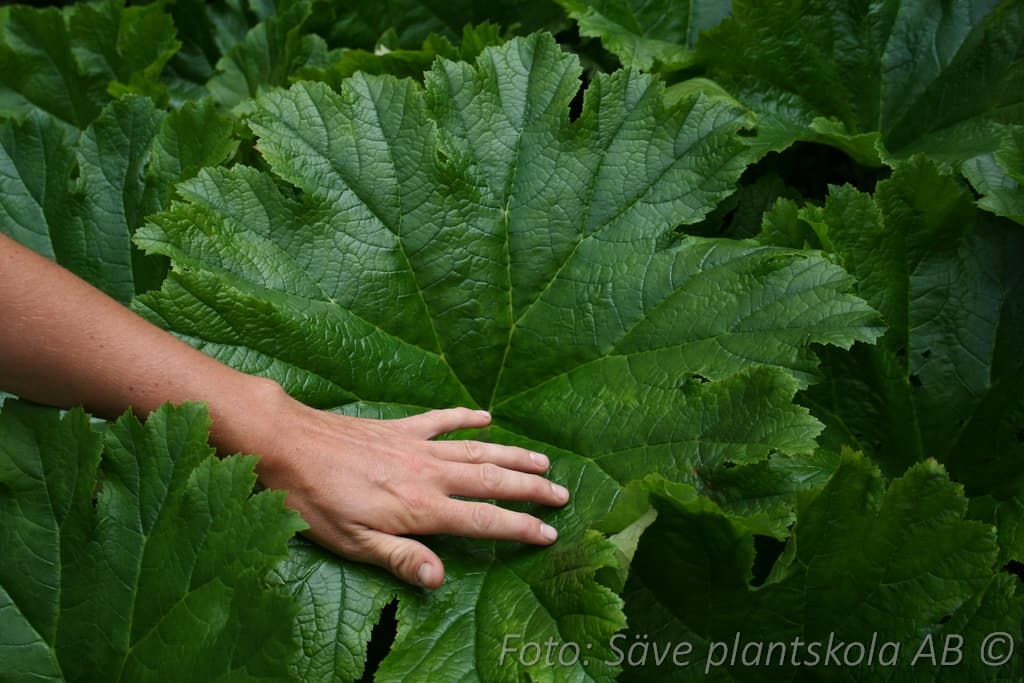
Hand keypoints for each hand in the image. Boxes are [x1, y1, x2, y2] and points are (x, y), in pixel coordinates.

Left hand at [235, 385, 568, 587]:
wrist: (287, 443)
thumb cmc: (313, 500)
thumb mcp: (351, 542)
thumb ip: (399, 557)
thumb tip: (440, 579)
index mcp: (420, 507)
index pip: (483, 519)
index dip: (519, 526)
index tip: (549, 533)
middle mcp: (428, 473)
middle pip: (492, 481)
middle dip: (531, 488)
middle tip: (563, 494)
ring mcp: (416, 446)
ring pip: (477, 450)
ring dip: (512, 456)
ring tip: (543, 460)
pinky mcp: (399, 428)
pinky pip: (442, 420)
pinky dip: (467, 418)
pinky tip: (486, 417)